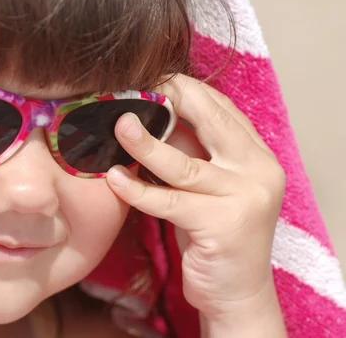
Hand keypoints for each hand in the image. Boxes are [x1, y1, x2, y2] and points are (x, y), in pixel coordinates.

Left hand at [106, 74, 285, 331]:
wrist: (237, 292)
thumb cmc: (213, 234)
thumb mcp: (205, 185)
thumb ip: (190, 152)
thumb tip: (147, 117)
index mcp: (255, 155)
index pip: (221, 108)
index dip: (185, 90)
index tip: (151, 79)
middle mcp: (257, 170)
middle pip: (210, 122)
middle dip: (169, 100)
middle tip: (131, 89)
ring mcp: (244, 197)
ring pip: (185, 163)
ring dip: (145, 143)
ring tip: (118, 125)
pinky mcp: (223, 225)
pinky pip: (170, 201)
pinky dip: (138, 190)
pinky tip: (114, 177)